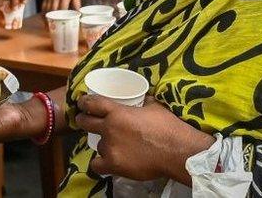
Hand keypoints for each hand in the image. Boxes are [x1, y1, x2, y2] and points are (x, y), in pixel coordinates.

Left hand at [76, 95, 214, 183]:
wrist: (178, 152)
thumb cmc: (169, 127)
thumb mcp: (154, 107)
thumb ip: (142, 102)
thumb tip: (141, 97)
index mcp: (116, 112)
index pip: (91, 103)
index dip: (84, 103)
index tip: (82, 104)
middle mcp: (108, 128)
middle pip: (84, 122)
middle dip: (83, 121)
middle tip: (87, 122)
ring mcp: (109, 147)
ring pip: (96, 145)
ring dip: (103, 144)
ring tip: (114, 146)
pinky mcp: (113, 165)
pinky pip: (96, 165)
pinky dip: (101, 163)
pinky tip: (108, 162)